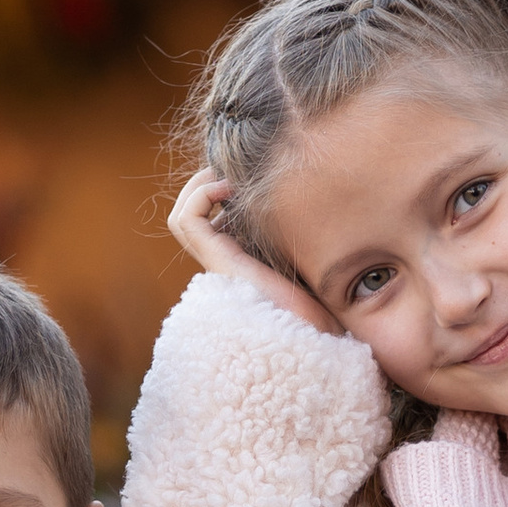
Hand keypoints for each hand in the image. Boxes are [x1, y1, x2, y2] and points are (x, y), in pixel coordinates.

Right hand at [166, 173, 338, 334]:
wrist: (318, 336)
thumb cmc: (325, 307)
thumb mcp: (312, 263)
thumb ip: (304, 239)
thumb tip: (313, 205)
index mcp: (244, 263)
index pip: (215, 222)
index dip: (223, 194)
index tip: (249, 178)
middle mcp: (225, 264)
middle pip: (193, 218)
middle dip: (206, 185)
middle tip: (233, 170)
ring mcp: (218, 264)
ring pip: (183, 218)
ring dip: (199, 187)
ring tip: (226, 176)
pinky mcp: (218, 262)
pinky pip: (187, 220)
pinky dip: (201, 195)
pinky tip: (228, 187)